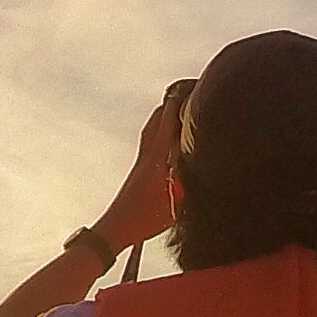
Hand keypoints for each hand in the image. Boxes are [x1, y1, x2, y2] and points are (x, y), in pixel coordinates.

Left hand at [99, 80, 188, 250]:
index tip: (189, 88)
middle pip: (157, 120)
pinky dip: (157, 132)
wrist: (115, 228)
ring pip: (151, 130)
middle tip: (183, 94)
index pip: (167, 122)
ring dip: (162, 117)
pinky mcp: (138, 170)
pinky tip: (164, 139)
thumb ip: (188, 182)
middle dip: (170, 105)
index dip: (177, 104)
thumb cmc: (144, 219)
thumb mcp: (176, 203)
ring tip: (174, 110)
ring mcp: (140, 162)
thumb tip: (201, 167)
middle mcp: (147, 155)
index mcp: (157, 158)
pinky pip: (149, 142)